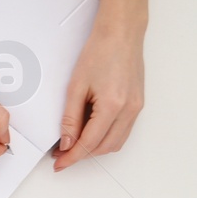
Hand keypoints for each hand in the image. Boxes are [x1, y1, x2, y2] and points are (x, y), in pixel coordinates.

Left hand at [54, 24, 144, 171]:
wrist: (121, 34)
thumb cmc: (99, 53)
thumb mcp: (75, 87)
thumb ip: (69, 118)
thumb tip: (66, 142)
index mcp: (113, 106)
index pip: (89, 143)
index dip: (72, 156)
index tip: (58, 163)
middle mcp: (129, 110)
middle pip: (104, 147)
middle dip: (81, 155)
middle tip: (60, 155)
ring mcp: (137, 108)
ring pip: (115, 143)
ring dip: (94, 149)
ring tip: (72, 146)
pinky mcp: (138, 104)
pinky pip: (123, 132)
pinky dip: (105, 139)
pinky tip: (89, 135)